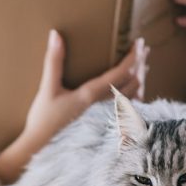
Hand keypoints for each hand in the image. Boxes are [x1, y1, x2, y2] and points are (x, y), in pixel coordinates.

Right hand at [0, 30, 147, 183]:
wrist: (41, 151)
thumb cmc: (43, 122)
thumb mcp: (47, 89)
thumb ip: (53, 61)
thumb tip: (55, 34)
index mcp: (92, 95)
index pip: (122, 72)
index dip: (133, 56)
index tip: (140, 43)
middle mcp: (104, 107)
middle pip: (133, 82)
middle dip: (140, 64)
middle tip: (144, 49)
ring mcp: (106, 119)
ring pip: (133, 97)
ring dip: (140, 79)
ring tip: (143, 67)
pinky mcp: (104, 127)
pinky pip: (127, 111)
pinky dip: (135, 97)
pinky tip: (136, 94)